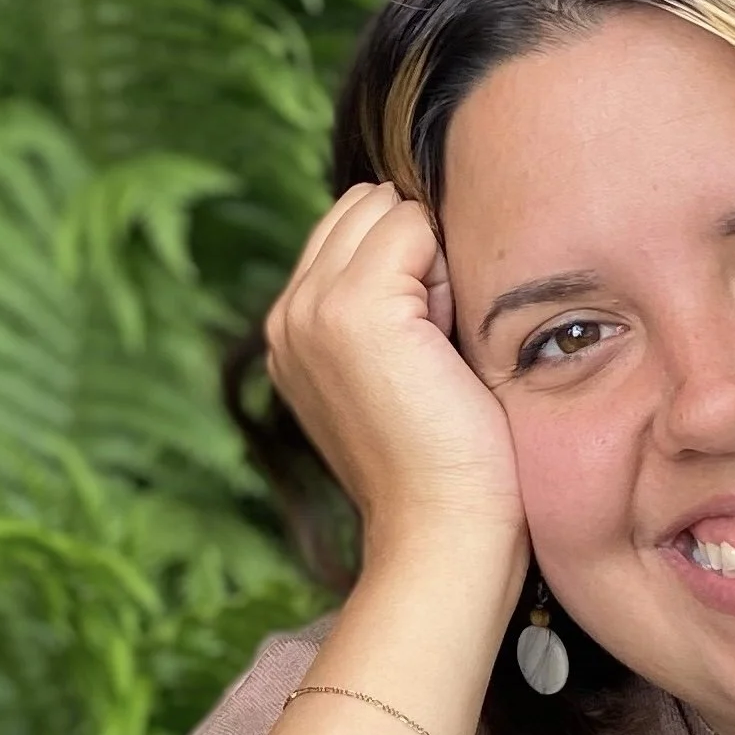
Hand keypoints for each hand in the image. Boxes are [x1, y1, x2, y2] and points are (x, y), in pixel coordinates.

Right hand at [264, 184, 526, 566]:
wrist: (443, 527)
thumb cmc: (445, 460)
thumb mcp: (394, 374)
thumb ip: (385, 311)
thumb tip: (420, 232)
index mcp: (291, 331)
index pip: (352, 228)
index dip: (408, 267)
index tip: (424, 350)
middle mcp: (287, 314)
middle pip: (366, 206)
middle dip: (416, 252)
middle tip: (436, 343)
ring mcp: (312, 308)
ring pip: (387, 209)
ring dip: (432, 261)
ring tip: (438, 345)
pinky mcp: (353, 307)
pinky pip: (413, 223)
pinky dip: (448, 271)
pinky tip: (446, 343)